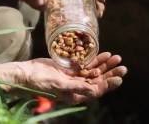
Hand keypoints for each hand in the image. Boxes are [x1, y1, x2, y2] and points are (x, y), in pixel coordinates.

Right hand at [0, 52, 126, 103]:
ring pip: (94, 71)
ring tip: (116, 57)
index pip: (97, 90)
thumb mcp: (59, 85)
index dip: (109, 84)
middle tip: (122, 66)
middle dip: (110, 73)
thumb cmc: (40, 82)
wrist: (26, 73)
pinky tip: (103, 54)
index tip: (119, 78)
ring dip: (105, 65)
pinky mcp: (70, 68)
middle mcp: (77, 87)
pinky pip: (85, 64)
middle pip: (98, 80)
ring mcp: (74, 77)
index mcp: (76, 95)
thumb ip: (77, 87)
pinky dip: (94, 59)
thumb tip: (95, 90)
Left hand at [9, 0, 105, 16]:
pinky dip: (77, 18)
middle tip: (99, 16)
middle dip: (96, 4)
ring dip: (89, 12)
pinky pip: (71, 12)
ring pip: (81, 4)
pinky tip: (78, 27)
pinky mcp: (58, 6)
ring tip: (94, 23)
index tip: (102, 1)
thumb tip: (42, 1)